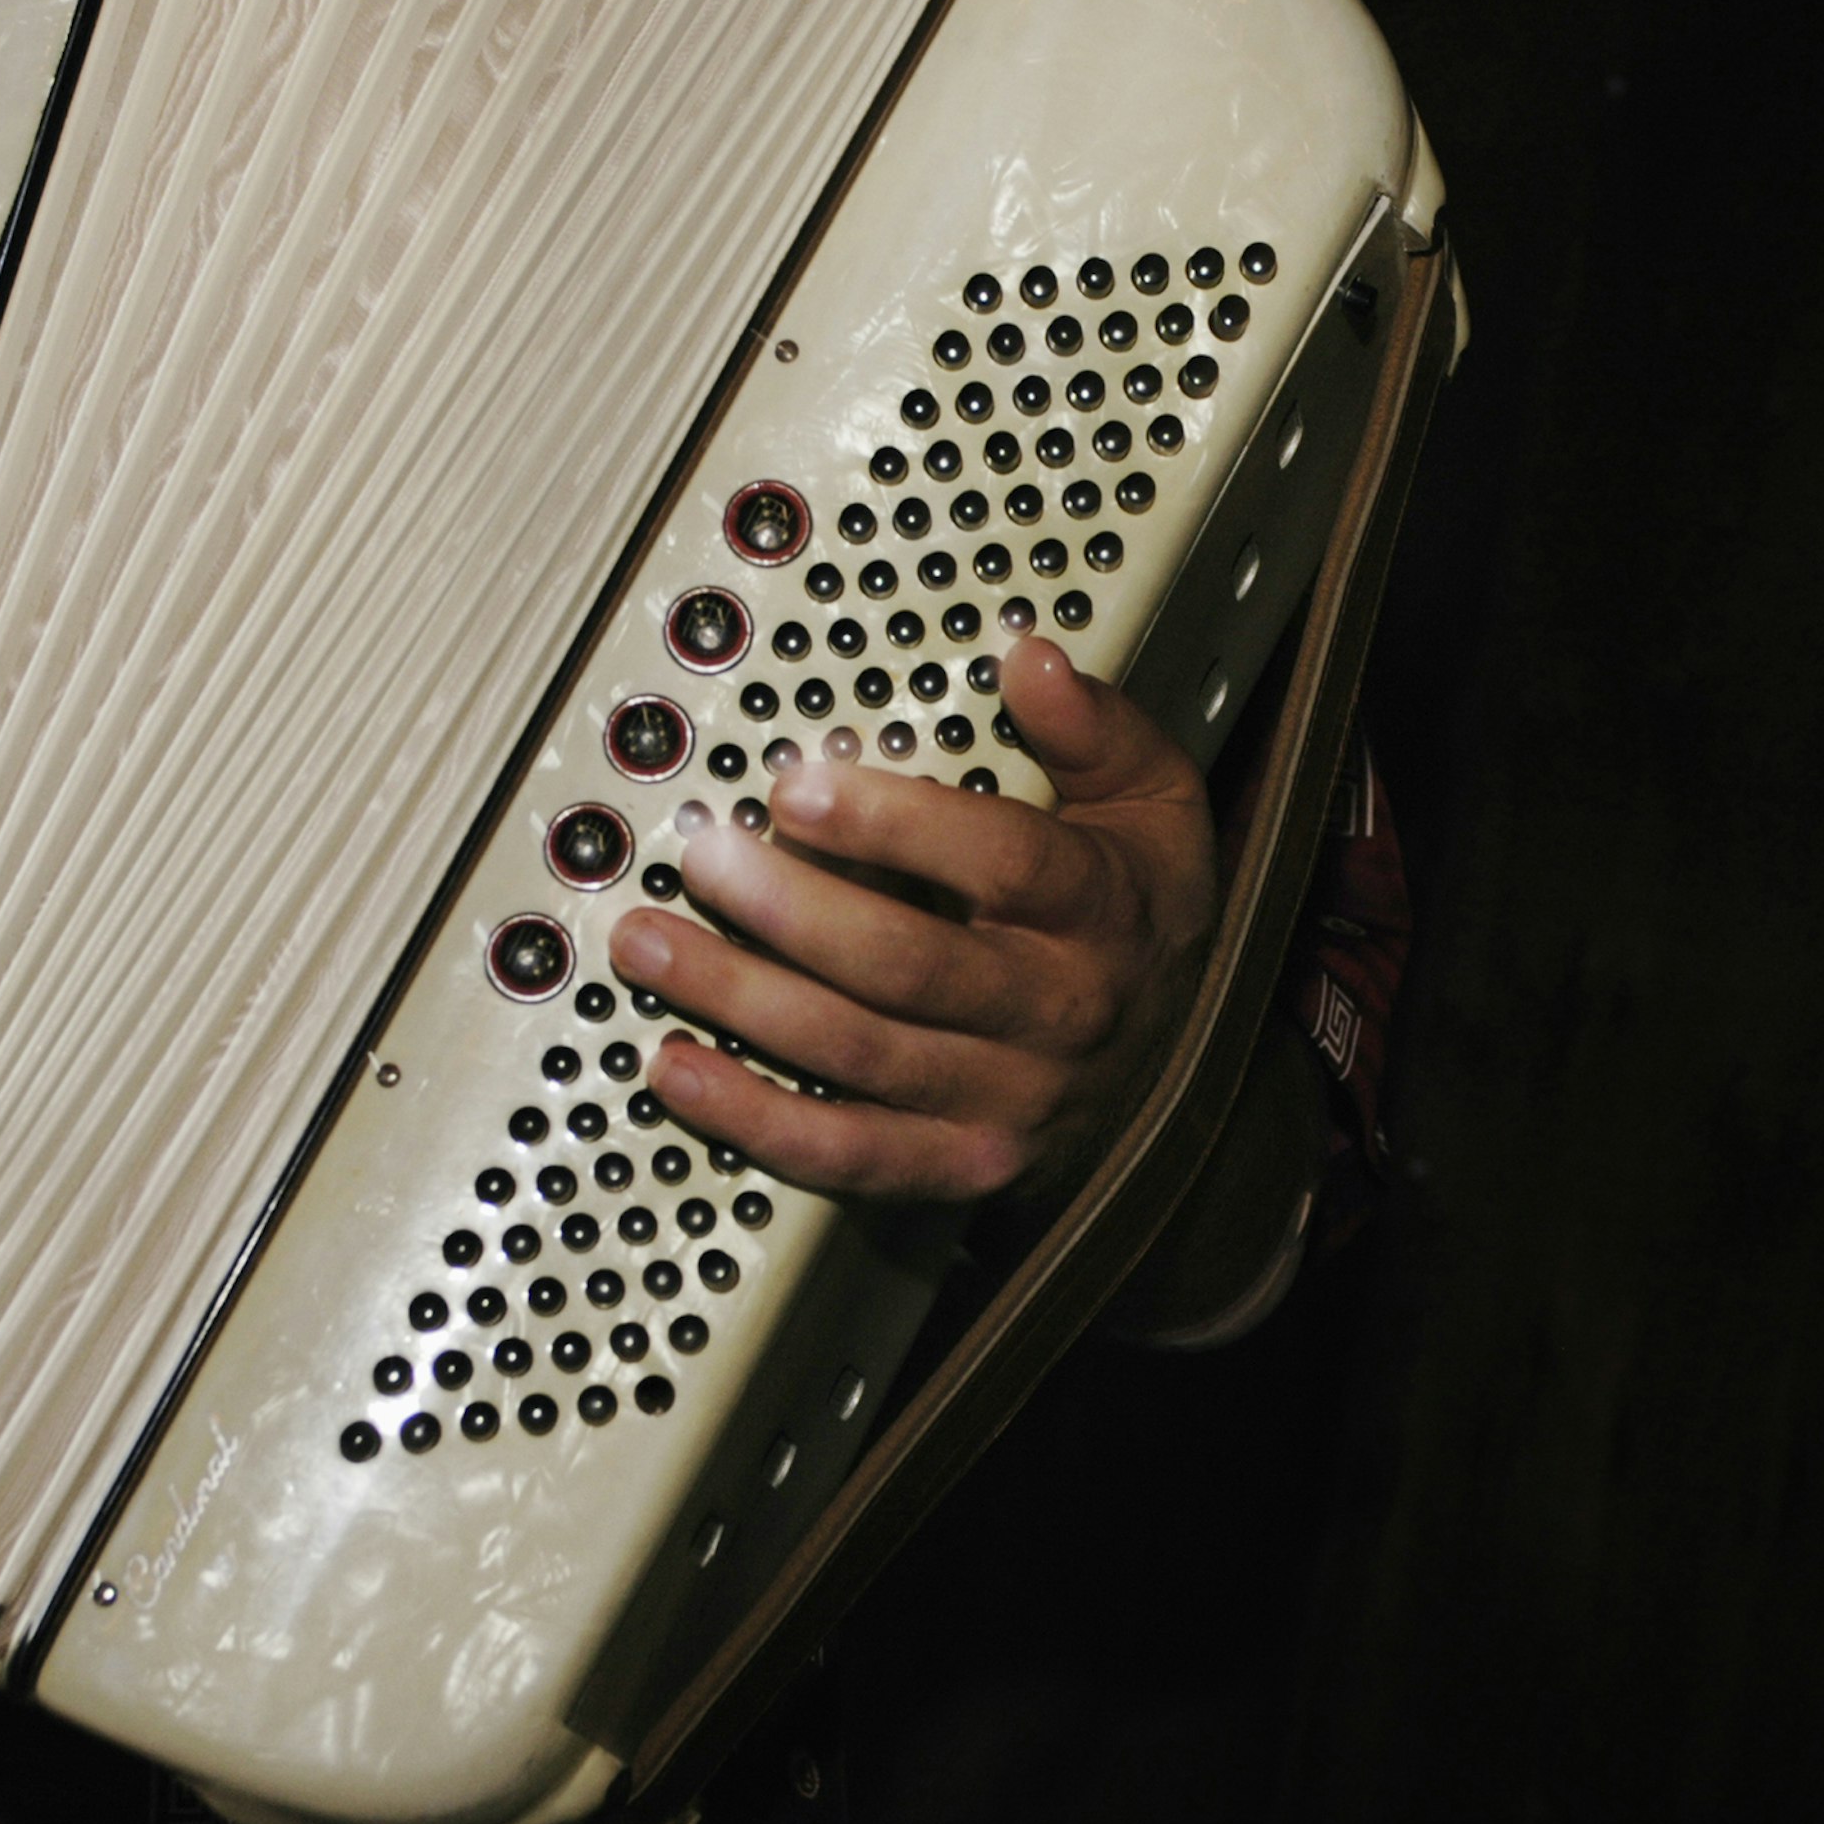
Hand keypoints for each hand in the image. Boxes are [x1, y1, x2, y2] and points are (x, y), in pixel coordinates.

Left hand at [608, 636, 1219, 1202]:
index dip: (897, 825)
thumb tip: (1033, 659)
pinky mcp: (957, 1164)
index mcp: (1100, 912)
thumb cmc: (1135, 917)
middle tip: (702, 857)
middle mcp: (1055, 1012)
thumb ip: (1095, 729)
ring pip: (859, 1053)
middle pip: (911, 965)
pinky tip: (681, 1070)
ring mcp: (1004, 1098)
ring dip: (741, 999)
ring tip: (651, 945)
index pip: (1007, 864)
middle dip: (789, 909)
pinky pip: (845, 1154)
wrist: (1172, 1068)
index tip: (800, 785)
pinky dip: (754, 1119)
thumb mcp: (1151, 807)